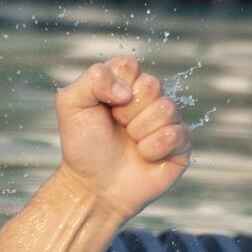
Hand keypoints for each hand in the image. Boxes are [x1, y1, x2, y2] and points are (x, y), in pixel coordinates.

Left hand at [55, 56, 192, 219]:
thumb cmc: (83, 146)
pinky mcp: (181, 142)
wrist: (93, 186)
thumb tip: (126, 89)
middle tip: (116, 126)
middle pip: (151, 84)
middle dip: (127, 110)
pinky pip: (177, 133)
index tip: (104, 106)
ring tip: (129, 143)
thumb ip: (92, 79)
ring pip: (166, 109)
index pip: (129, 65)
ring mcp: (166, 120)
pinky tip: (144, 156)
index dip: (115, 86)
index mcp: (124, 84)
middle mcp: (148, 99)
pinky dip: (153, 148)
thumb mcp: (71, 105)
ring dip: (139, 131)